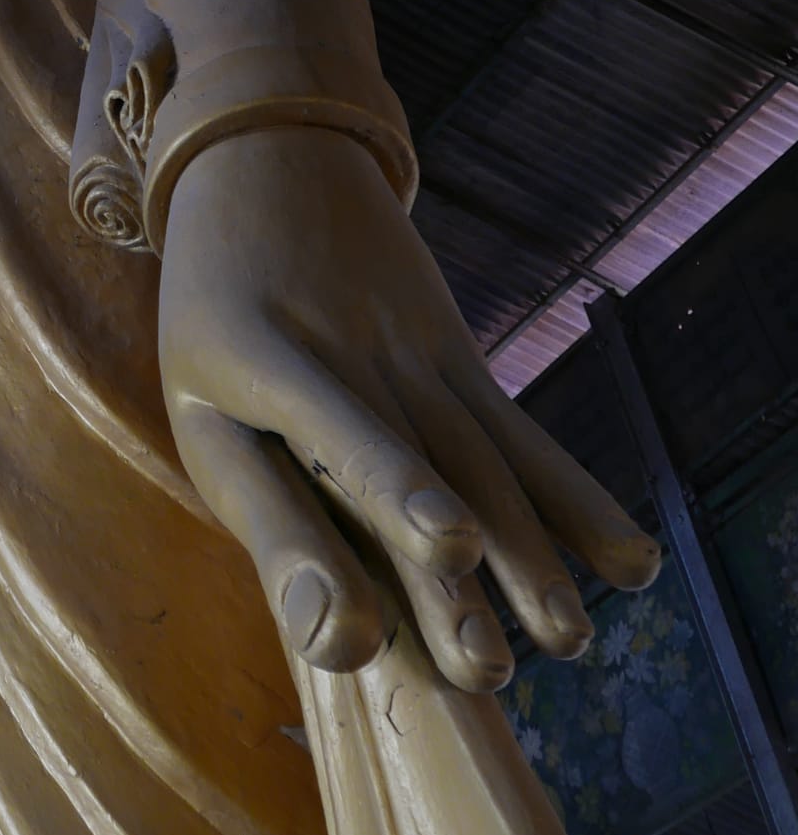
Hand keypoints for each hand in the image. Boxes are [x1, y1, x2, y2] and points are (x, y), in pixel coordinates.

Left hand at [157, 125, 660, 693]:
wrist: (270, 165)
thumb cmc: (220, 326)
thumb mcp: (205, 413)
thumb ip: (270, 527)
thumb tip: (339, 646)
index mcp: (252, 351)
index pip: (326, 416)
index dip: (387, 476)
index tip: (449, 541)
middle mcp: (343, 342)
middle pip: (414, 465)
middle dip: (451, 572)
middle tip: (487, 669)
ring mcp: (411, 344)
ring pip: (477, 456)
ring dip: (525, 551)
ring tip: (565, 640)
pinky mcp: (458, 354)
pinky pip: (517, 432)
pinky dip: (573, 497)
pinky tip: (629, 561)